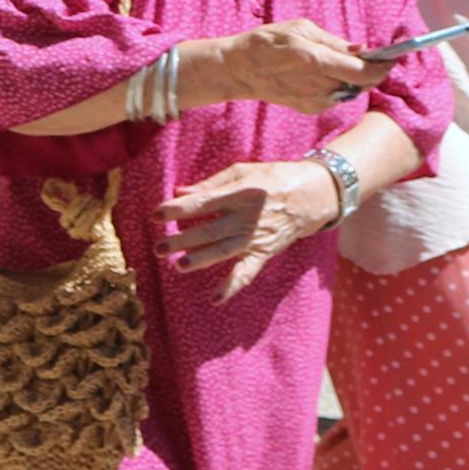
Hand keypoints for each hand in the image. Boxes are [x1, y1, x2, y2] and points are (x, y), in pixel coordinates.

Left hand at [157, 159, 339, 298]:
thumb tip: (181, 191)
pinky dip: (233, 286)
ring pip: (224, 251)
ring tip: (178, 266)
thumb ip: (212, 183)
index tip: (156, 214)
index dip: (178, 209)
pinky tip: (216, 298)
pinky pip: (247, 271)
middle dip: (182, 239)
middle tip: (158, 247)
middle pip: (209, 230)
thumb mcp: (244, 170)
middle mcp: (245, 217)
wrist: (313, 195)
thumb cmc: (274, 178)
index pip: (202, 202)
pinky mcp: (265, 252)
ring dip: (201, 260)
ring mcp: (255, 237)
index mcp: (238, 192)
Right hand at [187, 20, 373, 114]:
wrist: (238, 71)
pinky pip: (337, 96)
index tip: (393, 56)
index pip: (362, 71)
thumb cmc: (267, 42)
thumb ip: (334, 42)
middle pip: (363, 84)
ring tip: (349, 61)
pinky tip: (327, 73)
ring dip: (356, 77)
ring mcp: (314, 101)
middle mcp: (317, 85)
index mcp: (315, 60)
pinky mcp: (310, 109)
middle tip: (380, 57)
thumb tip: (362, 50)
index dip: (383, 65)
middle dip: (374, 71)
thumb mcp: (300, 29)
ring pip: (351, 90)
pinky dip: (340, 84)